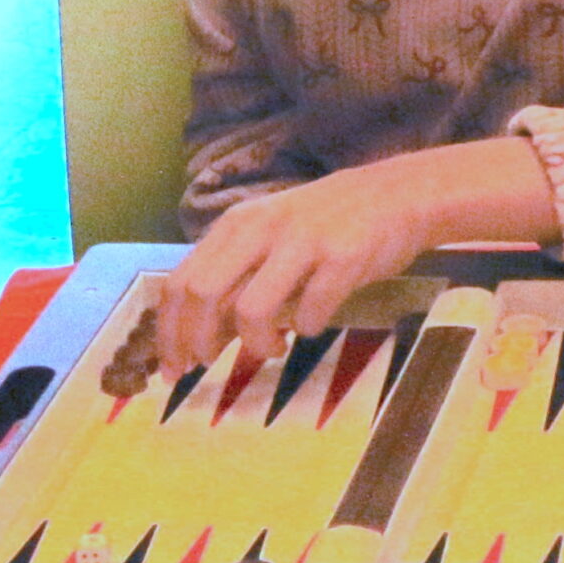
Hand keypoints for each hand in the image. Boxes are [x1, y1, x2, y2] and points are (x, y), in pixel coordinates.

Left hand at [154, 137, 559, 375]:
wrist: (394, 195)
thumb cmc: (322, 226)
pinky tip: (312, 326)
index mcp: (234, 226)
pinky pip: (310, 312)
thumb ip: (234, 281)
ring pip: (251, 308)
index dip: (169, 330)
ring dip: (255, 343)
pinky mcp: (341, 258)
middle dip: (194, 341)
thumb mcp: (267, 241)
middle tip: (204, 367)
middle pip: (202, 293)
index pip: (181, 280)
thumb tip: (198, 338)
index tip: (171, 367)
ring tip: (270, 348)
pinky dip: (306, 330)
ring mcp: (300, 242)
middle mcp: (259, 229)